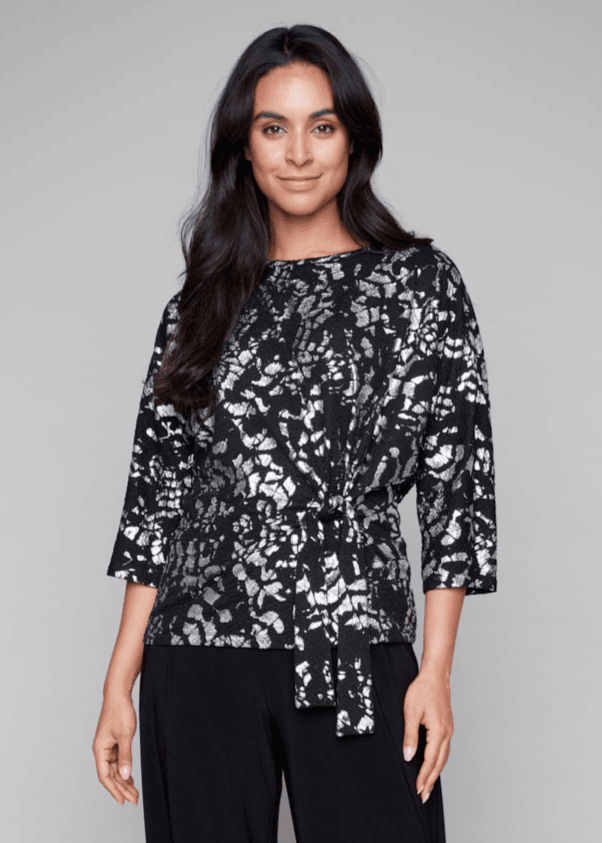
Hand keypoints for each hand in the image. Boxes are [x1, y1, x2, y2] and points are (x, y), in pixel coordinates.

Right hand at [92, 693, 139, 805]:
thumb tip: (125, 776)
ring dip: (124, 781)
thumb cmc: (120, 712)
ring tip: (134, 793)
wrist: (119, 694)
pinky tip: (130, 778)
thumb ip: (125, 756)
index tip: (123, 801)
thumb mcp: (125, 735)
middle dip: (122, 788)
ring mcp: (107, 746)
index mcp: (100, 750)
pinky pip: (117, 761)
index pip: (105, 776)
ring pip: (114, 769)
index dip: (114, 790)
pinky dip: (124, 770)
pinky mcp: (113, 742)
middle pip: (110, 775)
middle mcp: (101, 750)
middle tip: (134, 800)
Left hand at [402, 670, 452, 802]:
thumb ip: (410, 736)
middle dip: (431, 781)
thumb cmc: (422, 691)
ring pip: (443, 757)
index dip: (424, 776)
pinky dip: (439, 761)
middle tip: (424, 796)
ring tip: (428, 785)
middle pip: (439, 763)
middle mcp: (446, 733)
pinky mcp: (446, 727)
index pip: (430, 760)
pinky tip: (433, 765)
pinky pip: (444, 749)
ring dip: (435, 773)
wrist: (435, 676)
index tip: (418, 790)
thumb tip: (409, 757)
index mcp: (438, 731)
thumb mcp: (411, 712)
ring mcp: (448, 730)